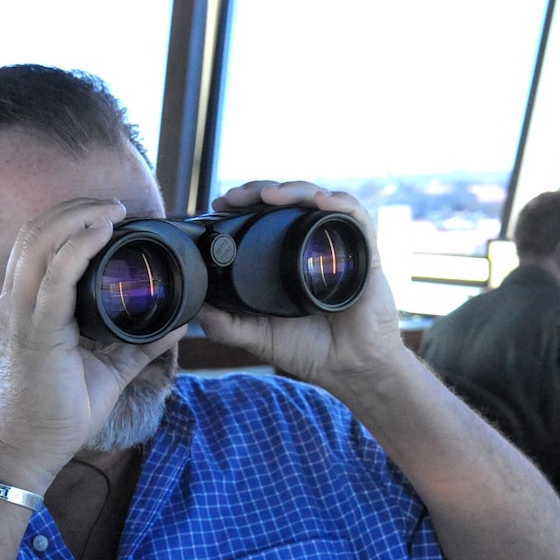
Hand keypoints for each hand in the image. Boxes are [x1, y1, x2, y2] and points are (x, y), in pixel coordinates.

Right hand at [0, 198, 183, 487]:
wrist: (31, 452)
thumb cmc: (57, 414)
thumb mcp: (105, 371)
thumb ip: (138, 346)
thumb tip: (177, 326)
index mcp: (24, 306)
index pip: (36, 245)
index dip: (68, 220)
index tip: (108, 216)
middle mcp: (16, 303)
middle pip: (36, 231)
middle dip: (77, 208)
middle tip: (116, 205)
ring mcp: (22, 315)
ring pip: (40, 241)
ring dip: (79, 216)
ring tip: (114, 209)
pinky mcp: (37, 331)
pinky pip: (55, 275)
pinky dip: (79, 245)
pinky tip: (102, 231)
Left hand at [193, 180, 408, 397]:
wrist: (348, 369)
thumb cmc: (309, 351)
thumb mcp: (257, 337)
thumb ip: (226, 325)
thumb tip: (195, 307)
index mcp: (288, 256)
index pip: (267, 216)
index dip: (246, 204)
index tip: (221, 204)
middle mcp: (313, 245)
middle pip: (290, 201)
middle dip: (262, 190)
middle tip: (237, 196)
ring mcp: (339, 246)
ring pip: (319, 199)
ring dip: (294, 190)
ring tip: (270, 195)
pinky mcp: (365, 254)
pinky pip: (356, 218)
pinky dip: (340, 204)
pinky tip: (322, 201)